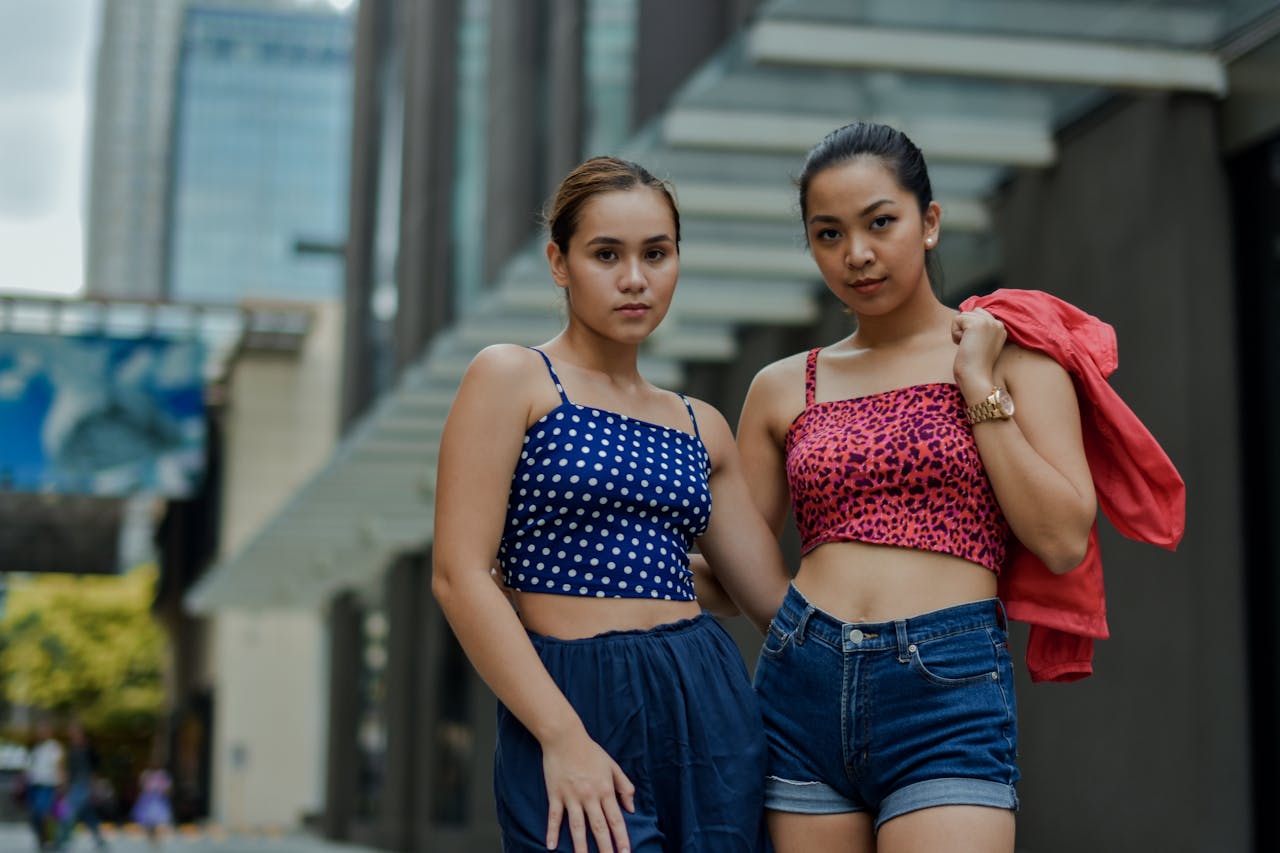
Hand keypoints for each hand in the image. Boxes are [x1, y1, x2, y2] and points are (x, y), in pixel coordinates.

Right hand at [541, 728, 635, 852]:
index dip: (622, 838)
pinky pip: (554, 817)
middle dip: (605, 848)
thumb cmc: (590, 751)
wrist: (565, 738)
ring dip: (580, 847)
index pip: (616, 819)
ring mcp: (571, 796)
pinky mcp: (556, 794)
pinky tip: (550, 846)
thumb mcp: (612, 766)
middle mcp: (590, 796)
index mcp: (605, 789)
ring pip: (577, 827)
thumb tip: (631, 808)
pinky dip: (551, 832)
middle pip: (599, 827)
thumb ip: (625, 787)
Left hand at [951, 308, 1006, 396]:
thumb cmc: (975, 366)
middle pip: (972, 312)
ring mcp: (989, 322)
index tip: (975, 346)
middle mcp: (998, 323)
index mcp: (1001, 328)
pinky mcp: (977, 323)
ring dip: (959, 331)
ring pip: (963, 315)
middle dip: (965, 327)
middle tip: (970, 346)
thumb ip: (979, 330)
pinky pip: (957, 319)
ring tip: (968, 346)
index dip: (970, 329)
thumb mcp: (981, 344)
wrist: (975, 377)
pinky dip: (955, 333)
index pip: (980, 314)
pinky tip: (963, 345)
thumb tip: (962, 314)